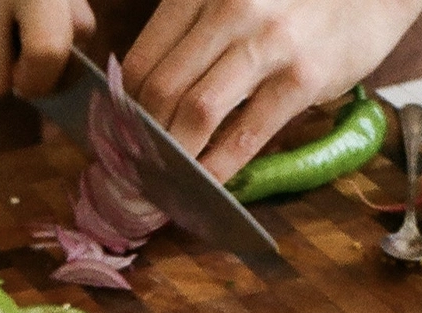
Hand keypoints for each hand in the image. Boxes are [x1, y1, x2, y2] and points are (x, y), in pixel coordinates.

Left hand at [121, 0, 421, 180]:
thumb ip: (197, 31)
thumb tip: (148, 97)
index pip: (141, 60)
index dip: (121, 109)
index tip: (119, 141)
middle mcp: (229, 9)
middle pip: (160, 89)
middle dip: (140, 140)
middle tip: (134, 172)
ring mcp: (267, 44)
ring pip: (195, 112)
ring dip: (172, 157)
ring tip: (162, 182)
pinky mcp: (302, 79)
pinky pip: (246, 134)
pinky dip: (218, 167)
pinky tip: (205, 186)